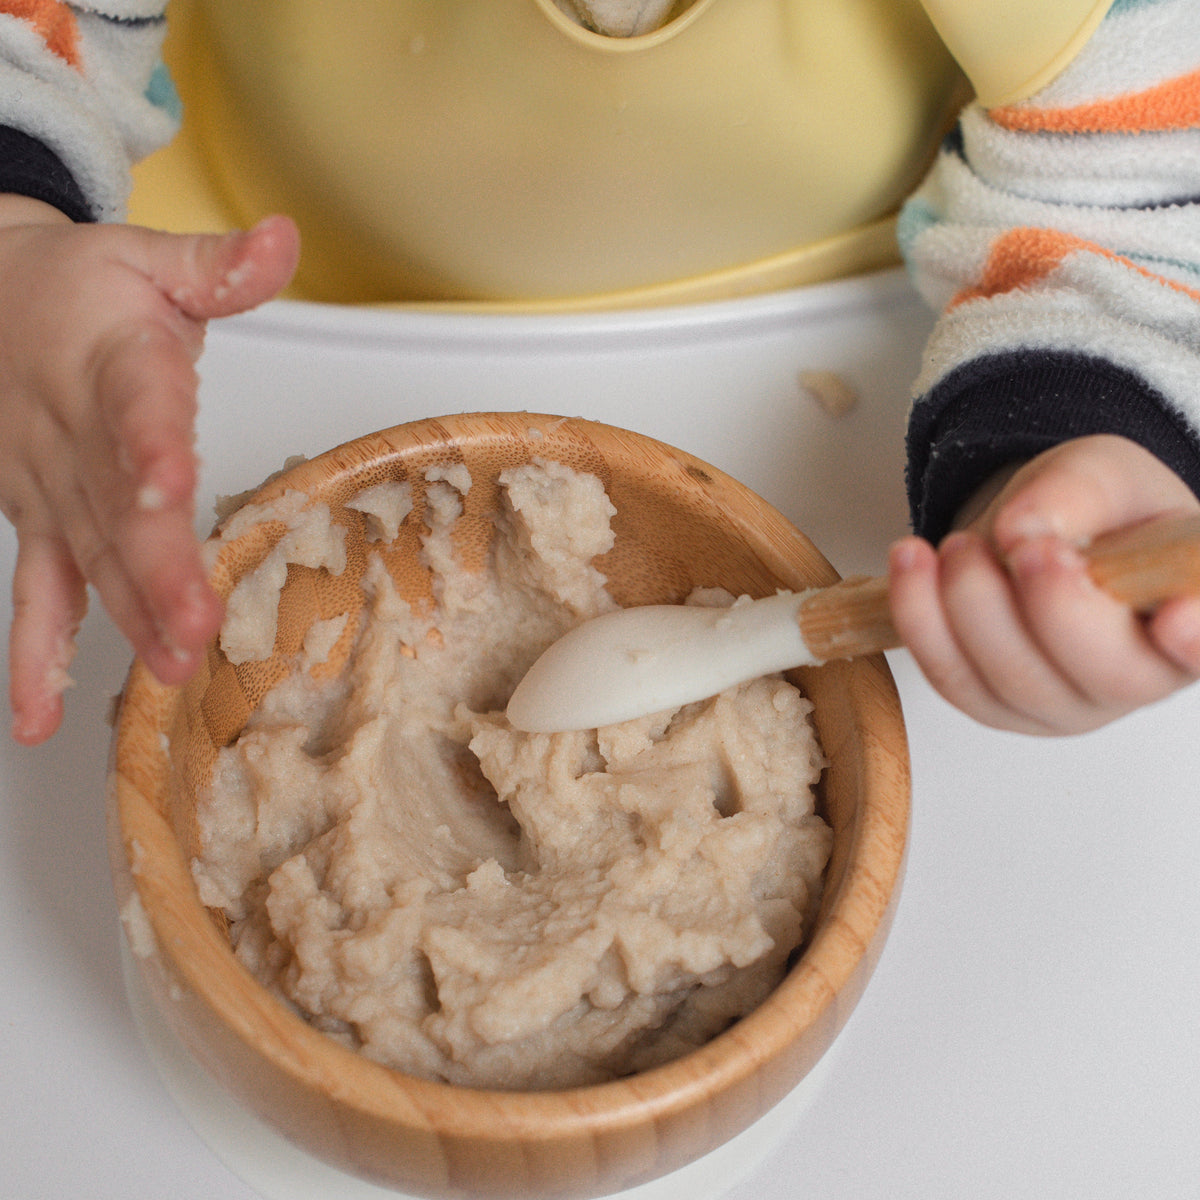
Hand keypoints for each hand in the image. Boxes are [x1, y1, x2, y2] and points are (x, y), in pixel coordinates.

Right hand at [0, 198, 298, 744]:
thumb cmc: (82, 288)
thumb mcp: (150, 258)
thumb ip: (218, 266)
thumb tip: (283, 240)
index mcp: (114, 366)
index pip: (134, 407)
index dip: (149, 446)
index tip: (168, 482)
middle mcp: (76, 437)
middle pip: (116, 507)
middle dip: (155, 568)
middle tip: (192, 624)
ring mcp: (51, 488)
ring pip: (89, 559)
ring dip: (126, 616)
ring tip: (165, 667)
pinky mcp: (37, 520)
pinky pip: (36, 592)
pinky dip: (36, 653)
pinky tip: (39, 714)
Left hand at [887, 435, 1199, 734]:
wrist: (1035, 532)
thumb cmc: (1095, 512)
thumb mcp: (1102, 472)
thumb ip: (1078, 491)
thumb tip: (1024, 530)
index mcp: (1190, 619)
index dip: (1199, 640)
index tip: (1179, 618)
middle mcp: (1137, 677)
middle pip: (1105, 674)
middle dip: (1056, 608)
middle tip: (1028, 543)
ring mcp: (1062, 703)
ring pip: (1014, 679)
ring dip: (974, 604)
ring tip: (961, 544)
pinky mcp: (994, 704)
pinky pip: (951, 677)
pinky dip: (921, 617)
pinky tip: (913, 561)